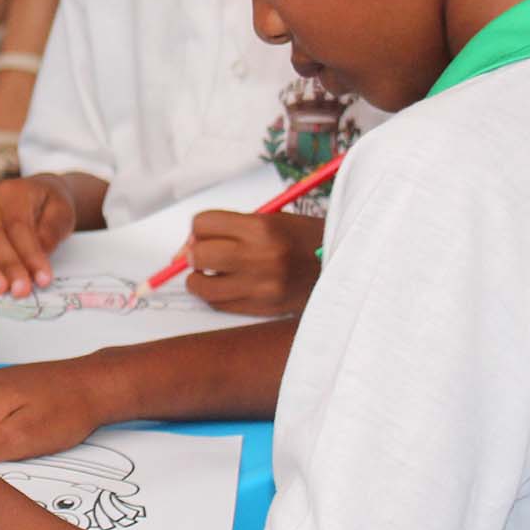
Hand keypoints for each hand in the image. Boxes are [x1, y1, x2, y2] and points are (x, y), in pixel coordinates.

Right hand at [0, 176, 80, 296]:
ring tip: (2, 290)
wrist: (35, 194)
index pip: (18, 226)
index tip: (43, 278)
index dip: (29, 254)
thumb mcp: (60, 213)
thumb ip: (50, 233)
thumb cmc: (48, 204)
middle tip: (21, 289)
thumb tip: (37, 257)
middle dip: (8, 266)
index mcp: (11, 191)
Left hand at [183, 210, 325, 316]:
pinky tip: (228, 287)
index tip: (204, 234)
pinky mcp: (262, 308)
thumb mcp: (272, 220)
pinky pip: (219, 304)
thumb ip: (231, 228)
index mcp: (261, 228)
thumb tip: (187, 246)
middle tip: (205, 254)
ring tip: (211, 273)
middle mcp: (259, 257)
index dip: (198, 229)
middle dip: (195, 253)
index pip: (203, 224)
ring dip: (200, 279)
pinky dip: (216, 296)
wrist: (341, 267)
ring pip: (203, 286)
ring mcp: (260, 286)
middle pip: (198, 255)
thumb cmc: (304, 240)